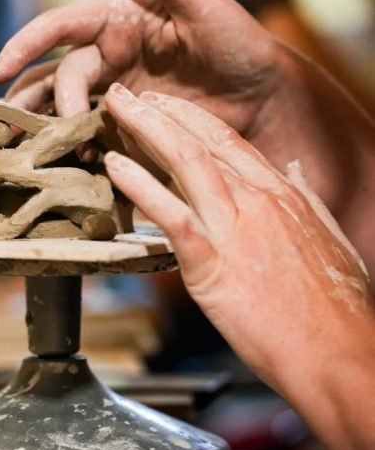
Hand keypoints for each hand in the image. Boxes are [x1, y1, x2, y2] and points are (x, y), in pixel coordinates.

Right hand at [0, 0, 285, 139]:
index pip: (60, 28)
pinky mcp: (128, 126)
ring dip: (41, 125)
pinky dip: (73, 148)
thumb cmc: (240, 43)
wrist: (267, 100)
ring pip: (63, 106)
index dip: (26, 45)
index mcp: (117, 19)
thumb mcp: (203, 4)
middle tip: (22, 129)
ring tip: (24, 149)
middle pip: (57, 75)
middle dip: (34, 99)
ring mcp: (116, 93)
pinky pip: (90, 135)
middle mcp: (109, 55)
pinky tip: (67, 164)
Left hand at [103, 83, 373, 418]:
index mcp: (283, 195)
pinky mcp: (215, 267)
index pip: (228, 140)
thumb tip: (290, 172)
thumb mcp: (326, 239)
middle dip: (157, 111)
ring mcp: (237, 230)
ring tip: (111, 110)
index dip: (189, 117)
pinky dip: (139, 187)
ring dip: (143, 129)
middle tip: (122, 95)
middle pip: (200, 140)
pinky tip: (114, 169)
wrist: (338, 354)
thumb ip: (304, 202)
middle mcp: (260, 202)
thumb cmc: (335, 309)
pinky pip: (171, 216)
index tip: (162, 104)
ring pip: (185, 162)